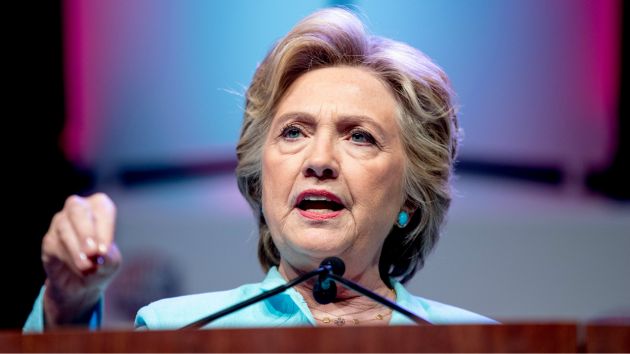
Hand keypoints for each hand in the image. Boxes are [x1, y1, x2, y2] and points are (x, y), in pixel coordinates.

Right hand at [41, 193, 121, 326]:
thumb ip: (110, 255)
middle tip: (95, 252)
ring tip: (88, 265)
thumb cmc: (102, 266)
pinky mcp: (48, 240)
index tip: (106, 249)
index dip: (104, 225)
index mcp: (100, 208)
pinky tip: (78, 268)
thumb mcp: (112, 262)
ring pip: (63, 227)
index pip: (103, 208)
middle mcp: (78, 210)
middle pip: (78, 210)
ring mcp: (60, 223)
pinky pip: (54, 244)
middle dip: (87, 230)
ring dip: (76, 247)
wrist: (81, 286)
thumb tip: (102, 253)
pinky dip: (67, 257)